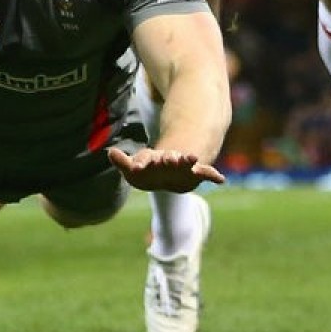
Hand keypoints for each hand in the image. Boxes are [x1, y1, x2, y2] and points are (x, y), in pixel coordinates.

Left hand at [108, 146, 224, 192]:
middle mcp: (168, 160)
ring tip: (191, 157)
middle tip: (169, 158)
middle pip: (168, 157)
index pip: (146, 159)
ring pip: (186, 161)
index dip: (142, 162)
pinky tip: (220, 180)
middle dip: (168, 158)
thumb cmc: (149, 172)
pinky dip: (213, 175)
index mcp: (153, 159)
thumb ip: (122, 162)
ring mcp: (183, 166)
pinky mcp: (195, 173)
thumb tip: (109, 151)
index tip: (137, 166)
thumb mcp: (133, 171)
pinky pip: (206, 173)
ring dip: (188, 160)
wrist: (170, 172)